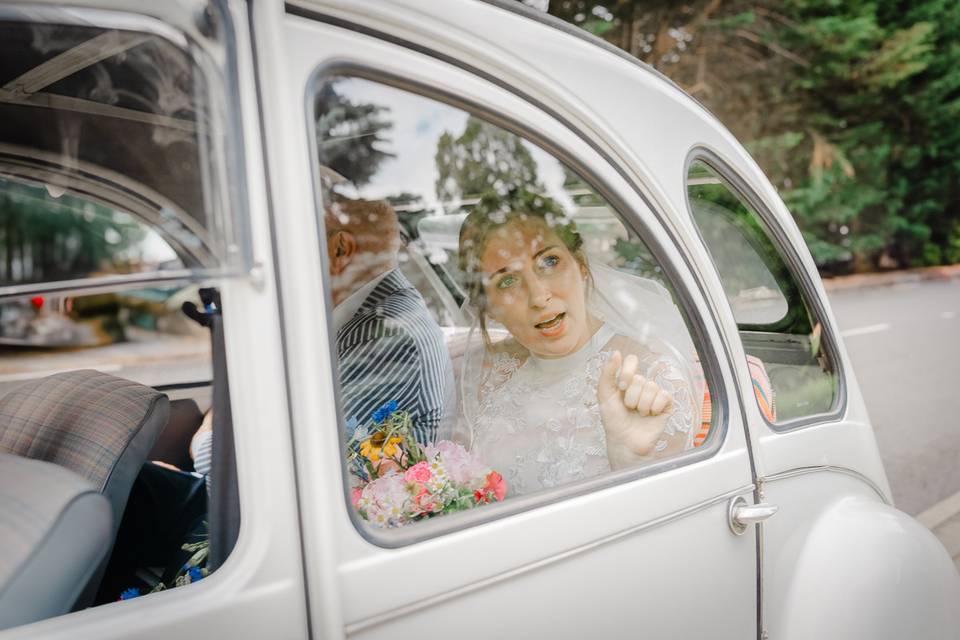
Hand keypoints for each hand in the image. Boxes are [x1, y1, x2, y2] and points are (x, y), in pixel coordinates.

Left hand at [597, 351, 673, 466]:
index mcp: (628, 380)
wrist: (625, 441)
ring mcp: (655, 395)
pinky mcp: (666, 405)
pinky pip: (664, 396)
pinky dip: (654, 408)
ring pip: (652, 387)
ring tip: (638, 414)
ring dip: (641, 404)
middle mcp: (642, 385)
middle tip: (628, 408)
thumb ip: (607, 373)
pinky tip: (650, 415)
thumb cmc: (613, 420)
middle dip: (631, 396)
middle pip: (640, 379)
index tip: (621, 387)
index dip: (627, 372)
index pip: (632, 361)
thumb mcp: (604, 395)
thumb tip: (616, 352)